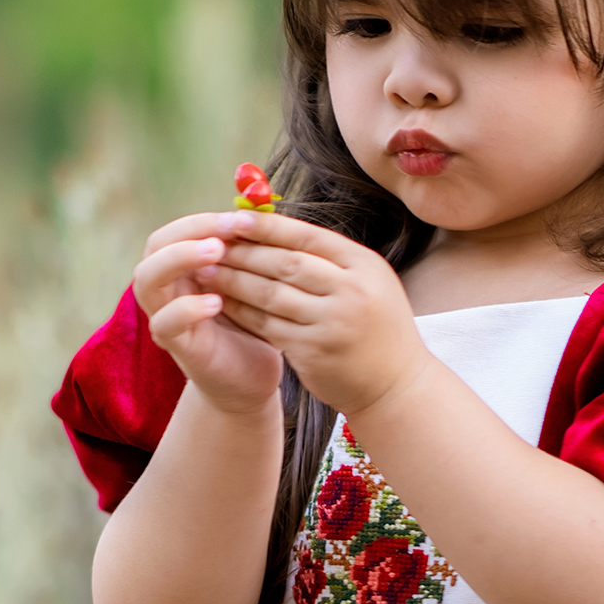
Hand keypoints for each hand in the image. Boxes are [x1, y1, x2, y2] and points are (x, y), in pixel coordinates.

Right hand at [131, 214, 282, 416]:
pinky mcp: (176, 346)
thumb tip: (258, 205)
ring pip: (147, 279)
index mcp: (182, 269)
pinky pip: (165, 322)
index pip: (175, 231)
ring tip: (216, 253)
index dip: (203, 219)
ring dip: (179, 259)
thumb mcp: (254, 281)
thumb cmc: (253, 325)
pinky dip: (187, 308)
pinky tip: (216, 301)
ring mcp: (165, 317)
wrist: (252, 378)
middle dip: (189, 232)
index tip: (240, 217)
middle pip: (154, 247)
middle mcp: (166, 289)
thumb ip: (248, 249)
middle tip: (226, 232)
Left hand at [188, 212, 427, 421]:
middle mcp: (351, 291)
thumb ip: (330, 258)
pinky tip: (222, 303)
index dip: (267, 226)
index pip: (307, 237)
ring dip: (234, 281)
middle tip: (210, 243)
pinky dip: (242, 312)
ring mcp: (332, 323)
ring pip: (271, 294)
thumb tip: (275, 226)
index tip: (233, 218)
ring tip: (206, 271)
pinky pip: (268, 325)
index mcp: (365, 265)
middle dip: (244, 252)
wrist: (397, 385)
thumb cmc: (378, 328)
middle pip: (286, 263)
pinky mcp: (314, 352)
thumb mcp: (368, 282)